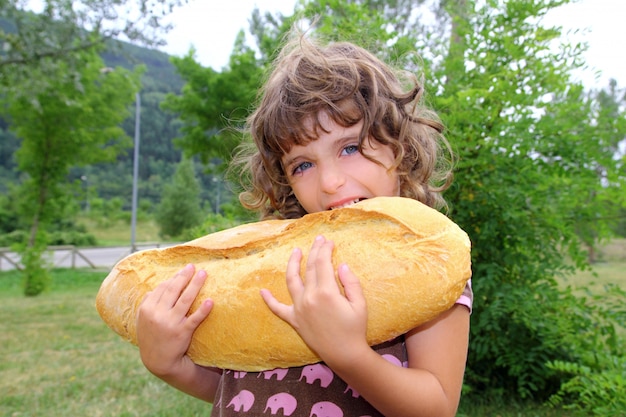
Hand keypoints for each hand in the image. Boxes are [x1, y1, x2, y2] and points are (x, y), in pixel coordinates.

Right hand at [136, 264, 212, 377]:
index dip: (174, 278)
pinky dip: (203, 310)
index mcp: (147, 308)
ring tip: (203, 274)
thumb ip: (146, 303)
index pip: (162, 288)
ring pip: (185, 299)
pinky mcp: (182, 333)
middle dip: (184, 276)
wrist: (158, 361)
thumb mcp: (142, 320)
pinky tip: (211, 301)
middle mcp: (158, 314)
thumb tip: (154, 288)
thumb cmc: (151, 337)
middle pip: (174, 290)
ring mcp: (170, 323)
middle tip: (193, 266)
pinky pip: (194, 319)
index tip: (184, 271)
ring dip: (195, 285)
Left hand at [261, 235, 368, 366]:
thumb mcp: (360, 304)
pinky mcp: (294, 320)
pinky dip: (269, 300)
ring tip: (295, 252)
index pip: (323, 263)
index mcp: (326, 292)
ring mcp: (299, 308)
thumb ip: (351, 282)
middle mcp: (309, 297)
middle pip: (309, 268)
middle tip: (318, 240)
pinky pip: (278, 309)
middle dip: (314, 251)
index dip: (325, 250)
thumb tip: (341, 265)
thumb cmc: (355, 329)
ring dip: (292, 264)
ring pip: (291, 281)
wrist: (344, 354)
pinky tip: (262, 291)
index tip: (329, 241)